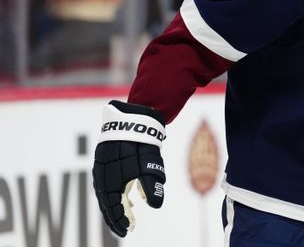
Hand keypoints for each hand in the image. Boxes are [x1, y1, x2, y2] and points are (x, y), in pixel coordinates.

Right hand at [93, 100, 166, 236]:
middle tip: (125, 228)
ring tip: (128, 214)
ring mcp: (102, 167)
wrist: (132, 117)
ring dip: (115, 205)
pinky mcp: (106, 158)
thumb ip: (151, 184)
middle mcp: (102, 176)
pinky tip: (126, 194)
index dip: (119, 221)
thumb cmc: (140, 142)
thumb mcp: (149, 164)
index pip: (112, 208)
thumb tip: (157, 205)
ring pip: (106, 192)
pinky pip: (108, 181)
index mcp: (110, 181)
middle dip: (116, 217)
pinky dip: (115, 191)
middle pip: (106, 203)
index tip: (127, 231)